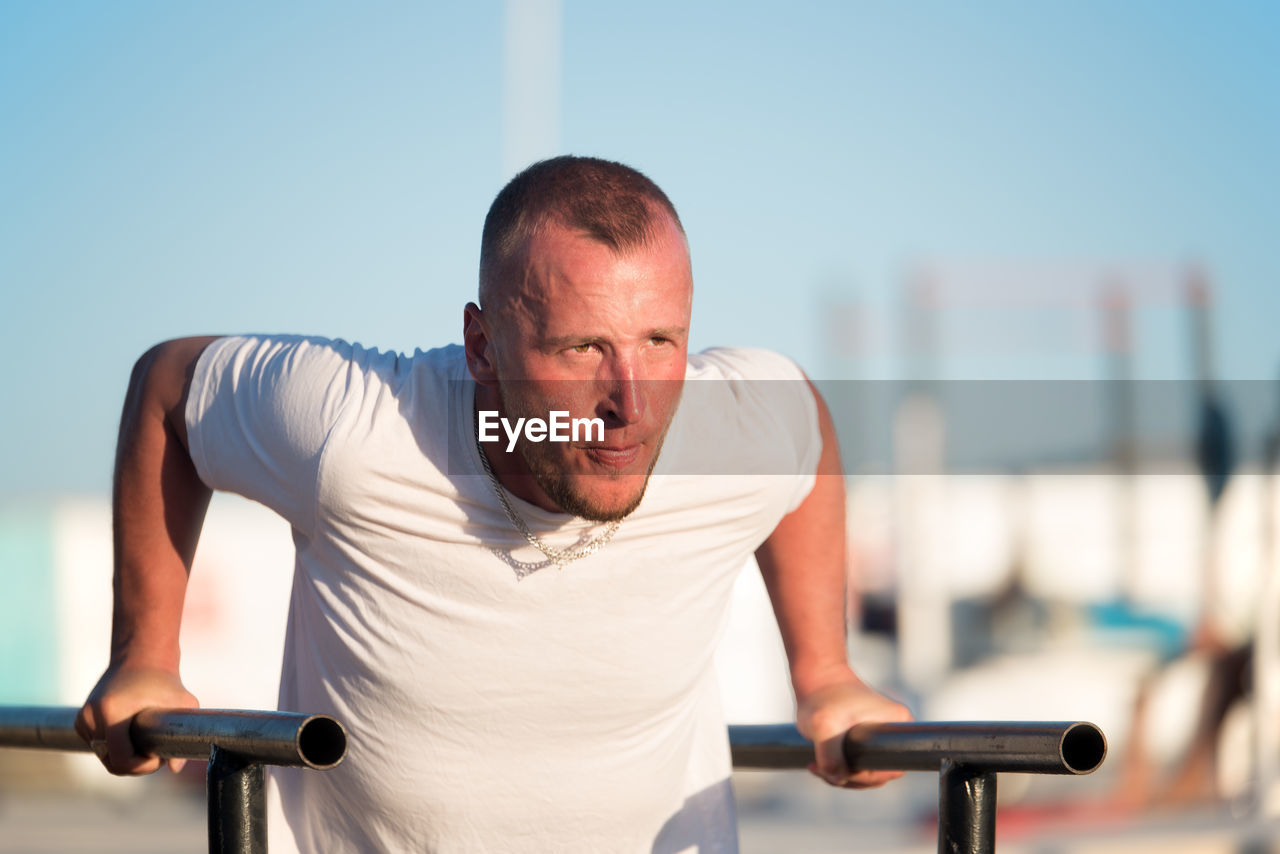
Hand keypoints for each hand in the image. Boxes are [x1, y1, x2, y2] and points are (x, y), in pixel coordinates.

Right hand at [75, 665, 198, 774]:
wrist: (141, 658)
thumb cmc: (165, 681)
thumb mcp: (183, 702)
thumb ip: (181, 735)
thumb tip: (175, 768)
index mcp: (112, 710)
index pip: (120, 758)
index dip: (141, 766)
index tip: (158, 757)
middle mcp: (92, 715)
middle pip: (110, 761)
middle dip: (134, 765)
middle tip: (155, 754)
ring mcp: (83, 718)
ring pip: (103, 756)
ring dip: (124, 757)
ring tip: (145, 742)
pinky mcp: (81, 720)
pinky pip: (97, 746)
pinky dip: (114, 748)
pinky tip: (131, 736)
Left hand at [796, 673, 912, 788]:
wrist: (815, 676)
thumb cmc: (822, 696)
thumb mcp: (823, 725)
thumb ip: (830, 756)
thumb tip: (839, 779)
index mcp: (898, 724)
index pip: (891, 768)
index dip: (866, 777)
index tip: (840, 770)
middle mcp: (894, 731)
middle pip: (879, 773)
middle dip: (849, 777)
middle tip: (821, 768)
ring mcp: (880, 736)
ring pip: (865, 771)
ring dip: (840, 774)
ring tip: (816, 765)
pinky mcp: (867, 739)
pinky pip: (857, 764)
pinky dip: (838, 768)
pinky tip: (817, 764)